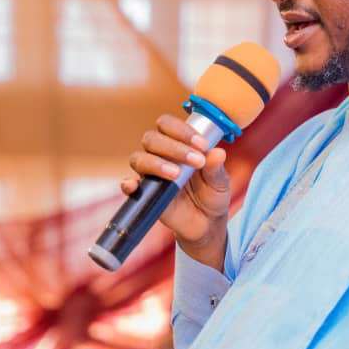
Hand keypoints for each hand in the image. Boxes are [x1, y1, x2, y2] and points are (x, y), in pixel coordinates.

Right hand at [123, 113, 230, 269]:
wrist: (206, 223)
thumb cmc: (212, 194)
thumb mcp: (220, 181)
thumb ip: (216, 167)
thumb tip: (217, 152)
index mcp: (178, 144)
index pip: (168, 125)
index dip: (182, 131)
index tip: (202, 145)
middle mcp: (160, 155)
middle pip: (152, 138)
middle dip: (173, 147)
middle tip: (196, 161)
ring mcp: (150, 174)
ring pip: (139, 158)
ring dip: (156, 163)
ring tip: (176, 174)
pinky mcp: (144, 194)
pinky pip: (128, 185)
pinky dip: (128, 184)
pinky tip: (135, 185)